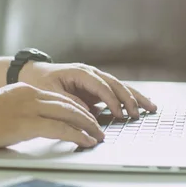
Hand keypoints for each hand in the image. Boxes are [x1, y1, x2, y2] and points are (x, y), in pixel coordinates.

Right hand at [0, 83, 103, 148]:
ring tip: (99, 137)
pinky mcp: (26, 124)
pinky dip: (77, 135)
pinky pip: (60, 128)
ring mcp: (28, 108)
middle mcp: (30, 94)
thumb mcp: (2, 108)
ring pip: (69, 114)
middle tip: (100, 128)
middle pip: (68, 103)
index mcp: (24, 89)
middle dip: (88, 117)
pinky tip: (86, 142)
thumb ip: (21, 112)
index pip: (58, 97)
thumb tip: (37, 126)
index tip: (87, 118)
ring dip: (88, 127)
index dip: (76, 108)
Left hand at [20, 62, 156, 118]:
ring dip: (135, 97)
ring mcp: (94, 80)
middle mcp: (90, 74)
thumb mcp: (50, 92)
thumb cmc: (40, 82)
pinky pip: (115, 93)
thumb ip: (68, 101)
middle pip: (115, 84)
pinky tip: (141, 106)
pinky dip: (128, 99)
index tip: (119, 113)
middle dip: (129, 98)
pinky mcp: (95, 88)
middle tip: (139, 113)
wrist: (34, 74)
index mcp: (79, 72)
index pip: (101, 85)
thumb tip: (86, 111)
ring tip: (151, 107)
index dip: (111, 99)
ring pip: (119, 87)